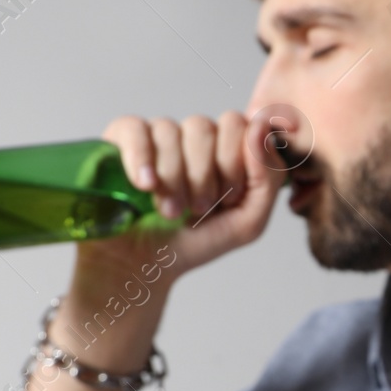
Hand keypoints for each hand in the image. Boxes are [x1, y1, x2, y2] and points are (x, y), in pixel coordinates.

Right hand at [78, 111, 290, 281]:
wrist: (146, 264)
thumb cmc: (197, 241)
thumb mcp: (248, 222)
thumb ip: (268, 178)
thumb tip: (260, 127)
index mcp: (227, 148)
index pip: (240, 125)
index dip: (234, 164)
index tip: (226, 200)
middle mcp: (194, 137)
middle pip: (205, 127)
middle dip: (203, 175)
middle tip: (197, 208)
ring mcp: (158, 135)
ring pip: (170, 131)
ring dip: (173, 180)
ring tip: (169, 212)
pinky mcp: (122, 139)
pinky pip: (134, 130)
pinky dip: (141, 160)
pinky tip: (146, 186)